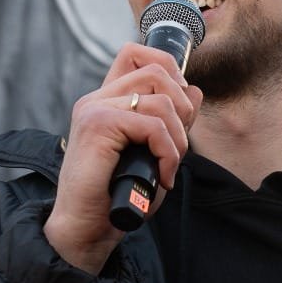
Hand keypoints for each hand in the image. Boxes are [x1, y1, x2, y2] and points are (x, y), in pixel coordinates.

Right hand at [44, 43, 201, 274]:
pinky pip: (153, 125)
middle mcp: (97, 98)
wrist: (86, 229)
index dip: (168, 66)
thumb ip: (170, 121)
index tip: (179, 107)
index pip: (136, 54)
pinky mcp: (98, 125)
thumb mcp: (153, 153)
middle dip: (183, 107)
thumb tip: (195, 90)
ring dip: (178, 137)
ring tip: (168, 165)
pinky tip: (162, 176)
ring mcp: (95, 109)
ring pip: (161, 98)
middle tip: (176, 146)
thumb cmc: (116, 197)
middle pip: (157, 70)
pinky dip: (168, 152)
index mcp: (106, 100)